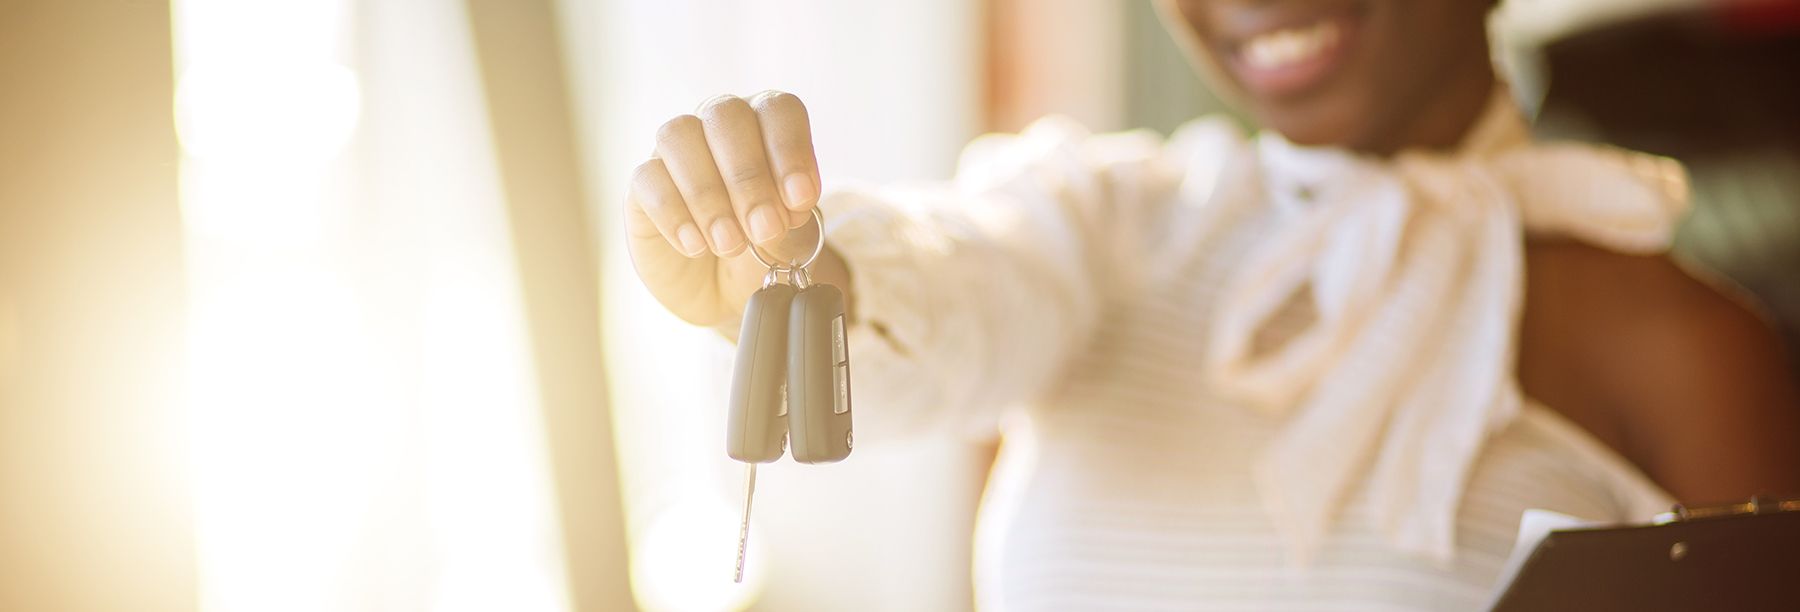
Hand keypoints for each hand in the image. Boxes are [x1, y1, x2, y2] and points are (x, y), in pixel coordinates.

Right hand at [624, 91, 825, 327]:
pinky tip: (696, 246)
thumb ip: (794, 216)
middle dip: (749, 176)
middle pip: (726, 116)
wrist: (722, 290)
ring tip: (730, 244)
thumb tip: (787, 204)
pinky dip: (674, 214)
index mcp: (765, 124)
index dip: (791, 149)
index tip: (800, 198)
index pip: (778, 109)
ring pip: (680, 137)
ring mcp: (675, 150)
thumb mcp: (791, 238)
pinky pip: (648, 179)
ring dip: (709, 194)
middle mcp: (716, 124)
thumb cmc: (763, 250)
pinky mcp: (643, 184)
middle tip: (764, 229)